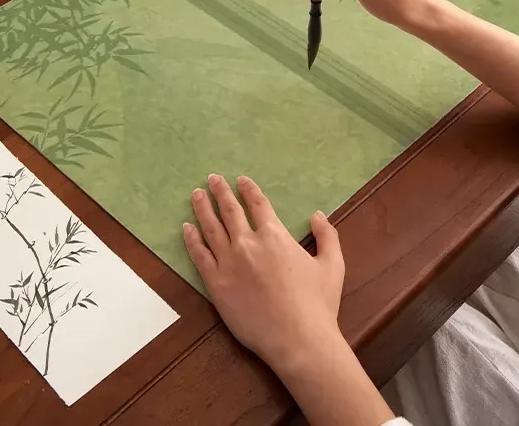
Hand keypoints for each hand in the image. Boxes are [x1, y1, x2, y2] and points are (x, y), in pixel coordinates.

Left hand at [183, 175, 344, 375]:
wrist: (297, 339)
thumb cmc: (318, 304)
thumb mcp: (332, 265)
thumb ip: (327, 236)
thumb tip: (318, 214)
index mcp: (275, 236)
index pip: (258, 204)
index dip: (249, 190)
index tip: (240, 180)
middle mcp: (248, 243)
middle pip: (230, 211)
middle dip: (220, 192)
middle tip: (211, 179)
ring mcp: (229, 263)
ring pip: (211, 228)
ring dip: (202, 209)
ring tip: (196, 195)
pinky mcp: (216, 285)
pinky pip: (200, 256)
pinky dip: (192, 240)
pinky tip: (186, 229)